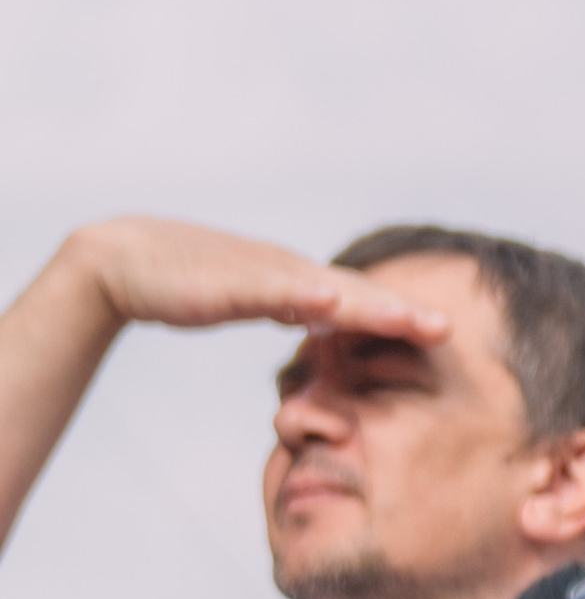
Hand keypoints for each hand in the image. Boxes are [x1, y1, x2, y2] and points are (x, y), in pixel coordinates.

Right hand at [65, 218, 451, 345]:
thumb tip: (324, 332)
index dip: (400, 317)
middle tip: (449, 329)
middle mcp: (285, 271)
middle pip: (354, 294)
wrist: (122, 261)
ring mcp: (259, 272)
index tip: (444, 337)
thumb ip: (288, 313)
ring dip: (370, 303)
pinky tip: (332, 303)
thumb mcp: (251, 304)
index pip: (357, 303)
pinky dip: (303, 294)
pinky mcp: (226, 279)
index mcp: (294, 284)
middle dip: (402, 311)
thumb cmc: (187, 285)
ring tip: (414, 318)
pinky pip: (270, 288)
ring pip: (324, 289)